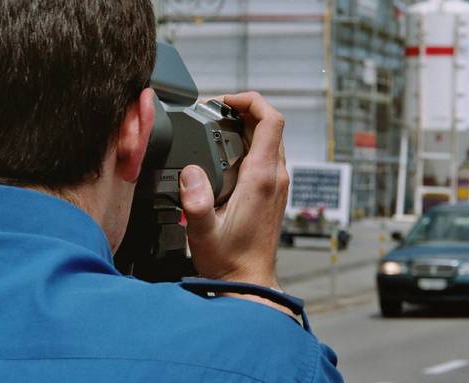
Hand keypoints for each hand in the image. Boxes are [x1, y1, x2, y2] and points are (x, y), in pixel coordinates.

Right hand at [179, 91, 287, 289]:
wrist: (249, 280)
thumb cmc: (230, 259)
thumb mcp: (203, 232)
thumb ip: (196, 202)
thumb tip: (191, 172)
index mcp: (261, 178)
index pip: (271, 120)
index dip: (250, 101)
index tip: (225, 102)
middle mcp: (275, 176)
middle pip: (271, 125)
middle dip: (244, 110)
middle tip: (215, 113)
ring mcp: (277, 184)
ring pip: (271, 139)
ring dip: (248, 126)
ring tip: (217, 128)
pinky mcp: (274, 192)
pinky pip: (268, 155)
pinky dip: (250, 143)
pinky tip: (226, 154)